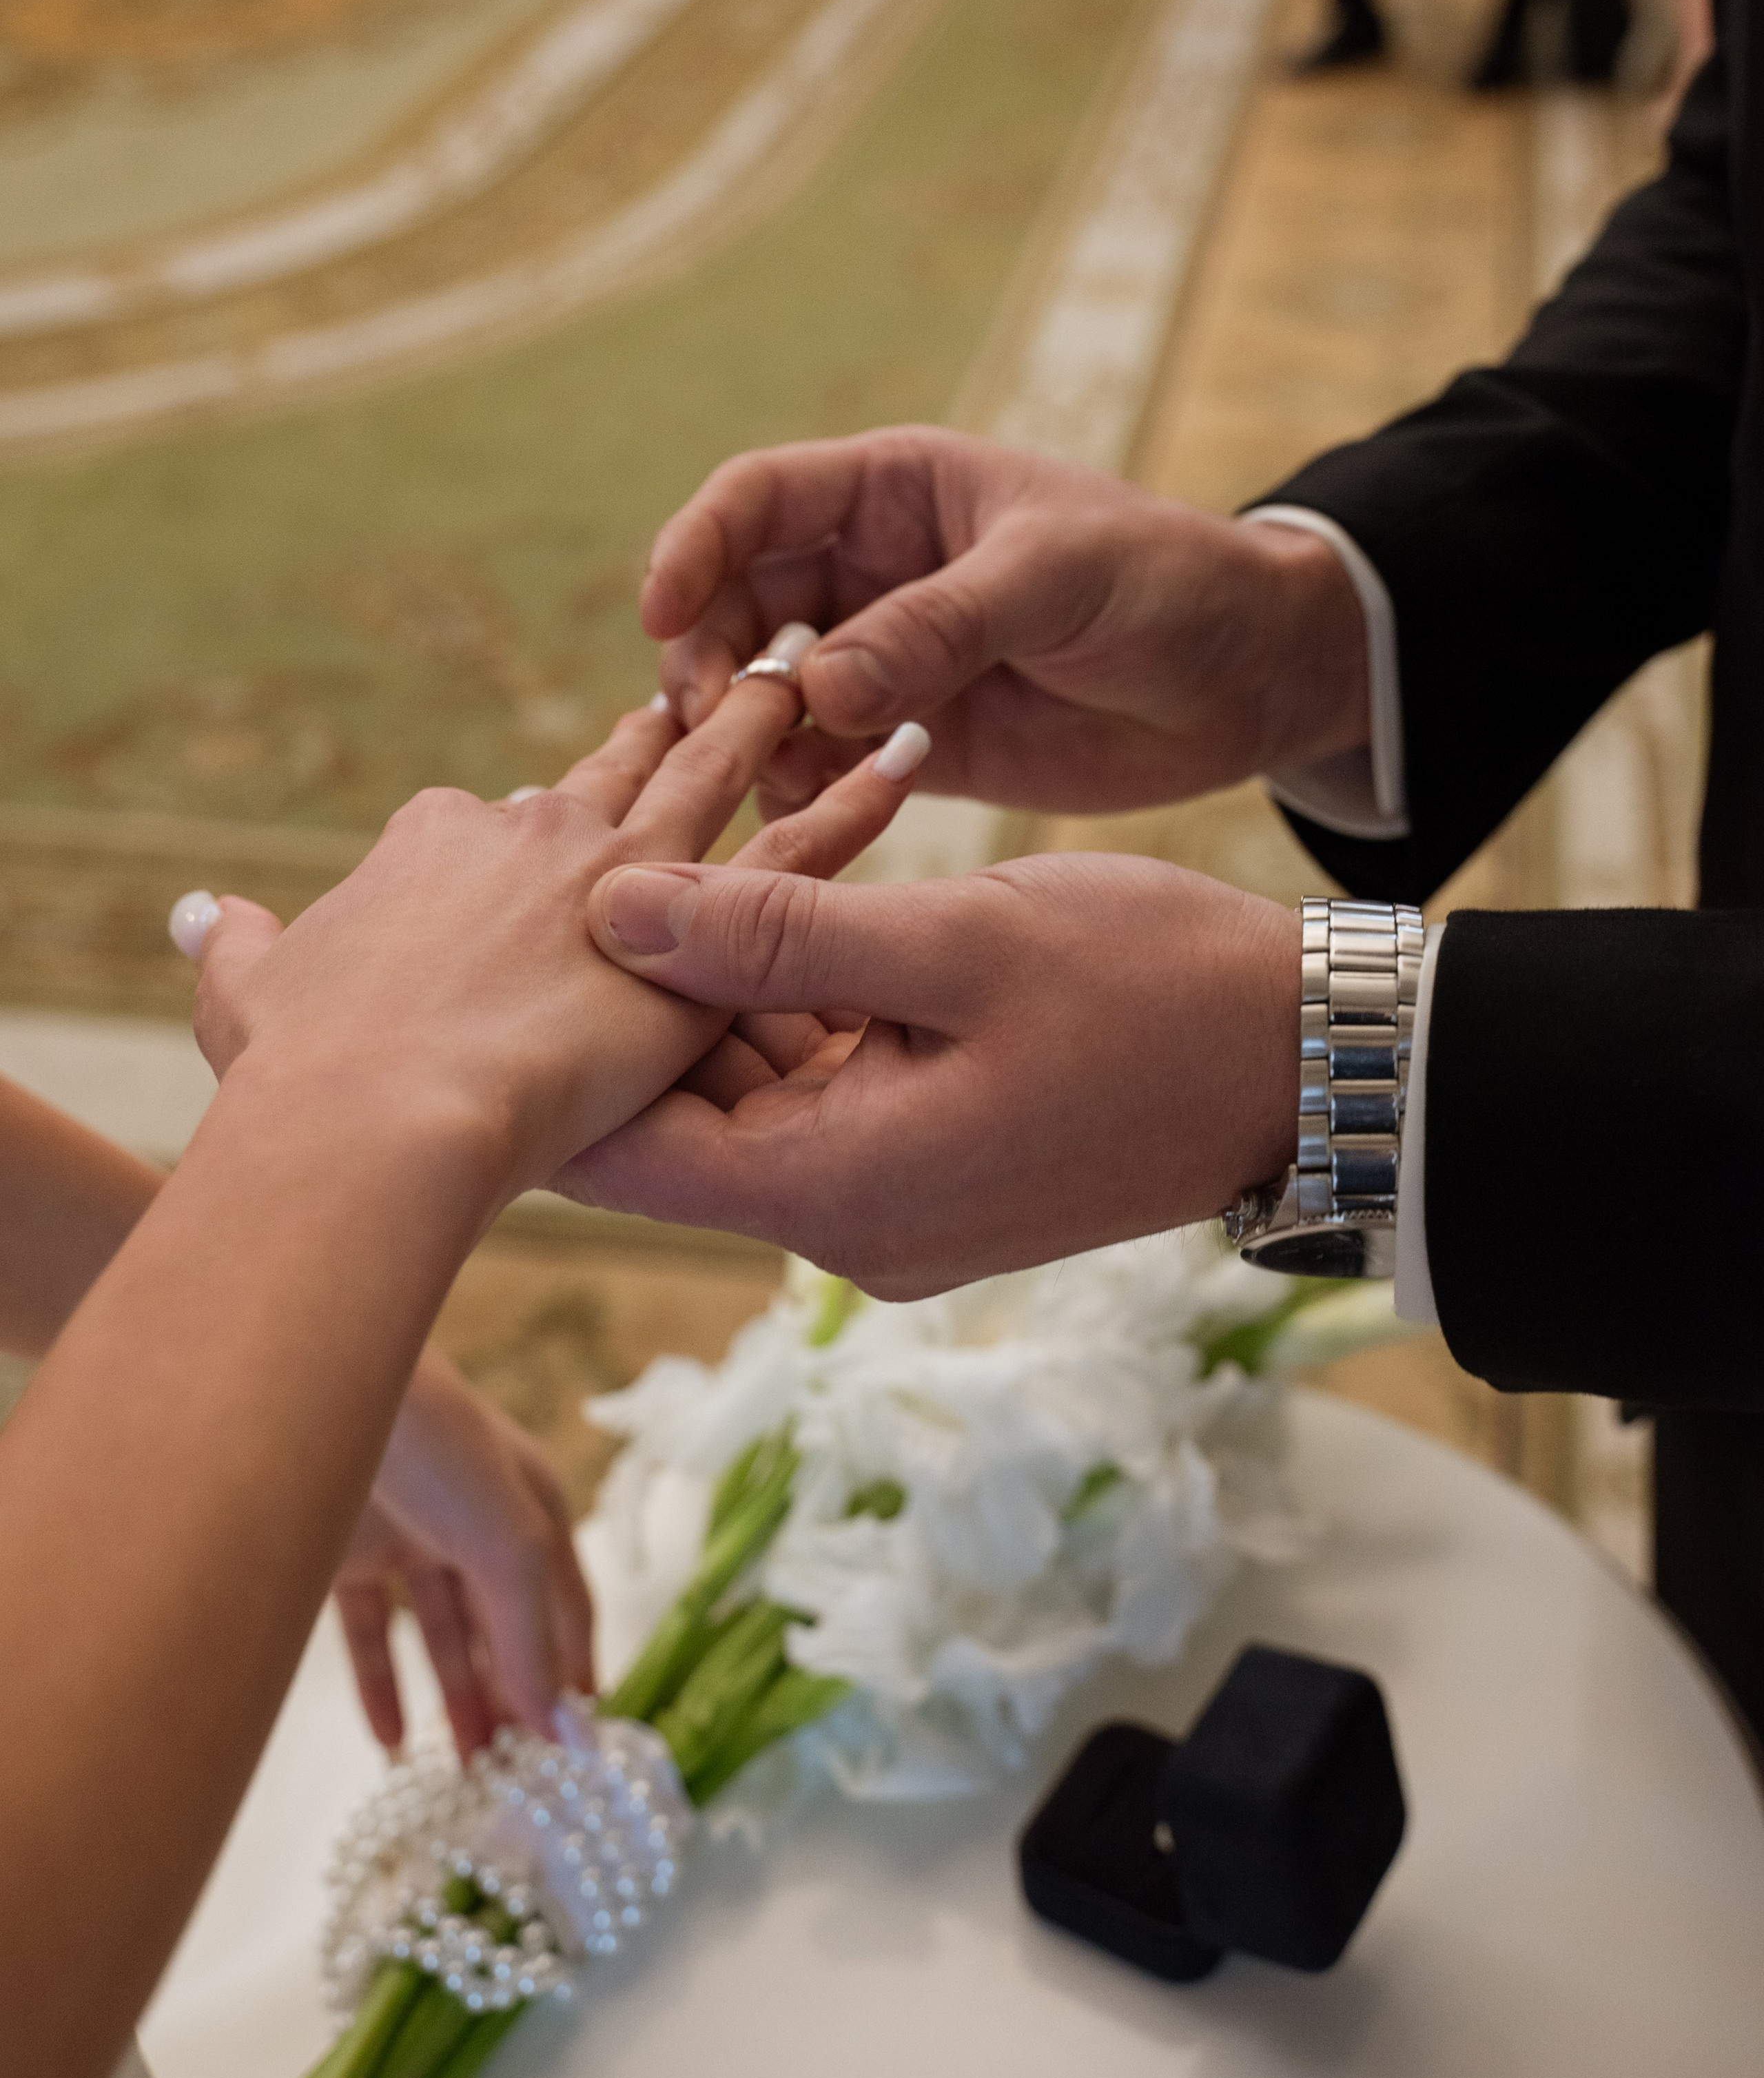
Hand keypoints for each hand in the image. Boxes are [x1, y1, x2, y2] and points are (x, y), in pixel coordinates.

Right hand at [183, 667, 930, 1215]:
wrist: (373, 1121)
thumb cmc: (302, 1079)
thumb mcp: (249, 1001)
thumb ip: (236, 952)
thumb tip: (197, 915)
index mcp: (435, 841)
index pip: (496, 817)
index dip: (533, 816)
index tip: (562, 806)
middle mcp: (534, 831)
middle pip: (616, 767)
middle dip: (673, 721)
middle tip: (735, 675)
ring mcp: (621, 868)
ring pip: (716, 775)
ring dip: (772, 723)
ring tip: (829, 674)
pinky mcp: (700, 926)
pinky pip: (802, 848)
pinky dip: (857, 800)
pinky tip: (906, 753)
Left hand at [336, 1349, 592, 1760]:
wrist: (321, 1390)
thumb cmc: (438, 1447)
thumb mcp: (508, 1545)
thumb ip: (533, 1641)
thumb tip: (570, 1736)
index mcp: (532, 1507)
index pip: (567, 1605)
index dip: (573, 1673)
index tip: (578, 1753)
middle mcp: (474, 1525)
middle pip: (502, 1627)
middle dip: (510, 1699)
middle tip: (513, 1779)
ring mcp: (409, 1538)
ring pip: (436, 1638)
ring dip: (452, 1702)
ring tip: (460, 1773)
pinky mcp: (345, 1553)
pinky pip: (368, 1635)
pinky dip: (380, 1687)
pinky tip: (389, 1742)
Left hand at [563, 854, 1300, 1297]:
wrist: (1304, 1059)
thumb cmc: (1151, 991)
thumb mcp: (956, 939)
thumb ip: (776, 930)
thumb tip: (611, 909)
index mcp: (838, 1191)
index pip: (621, 1161)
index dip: (550, 1056)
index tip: (507, 947)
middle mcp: (848, 1220)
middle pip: (677, 1121)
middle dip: (634, 1001)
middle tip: (581, 864)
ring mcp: (892, 1196)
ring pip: (745, 1091)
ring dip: (717, 988)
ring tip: (674, 856)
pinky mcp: (929, 1157)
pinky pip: (819, 1082)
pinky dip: (792, 1000)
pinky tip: (779, 896)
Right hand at [642, 429, 1368, 817]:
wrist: (1255, 679)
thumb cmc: (1170, 582)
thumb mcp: (1059, 578)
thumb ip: (938, 625)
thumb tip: (812, 686)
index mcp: (894, 491)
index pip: (758, 500)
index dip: (695, 547)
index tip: (662, 610)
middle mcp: (868, 574)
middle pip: (735, 605)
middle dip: (711, 658)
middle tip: (716, 722)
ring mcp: (882, 664)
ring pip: (764, 696)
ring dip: (745, 735)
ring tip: (766, 776)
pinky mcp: (906, 748)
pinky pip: (817, 769)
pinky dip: (797, 793)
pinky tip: (816, 815)